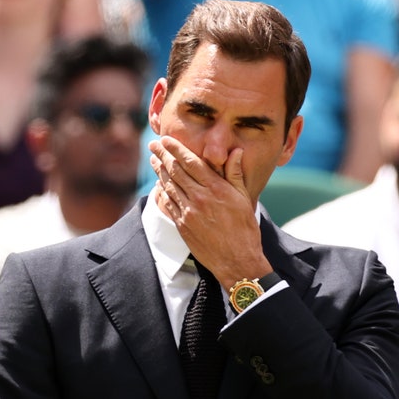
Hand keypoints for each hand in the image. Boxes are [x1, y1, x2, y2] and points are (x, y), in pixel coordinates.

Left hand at [148, 138, 267, 288]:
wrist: (236, 259)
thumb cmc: (244, 229)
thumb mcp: (244, 198)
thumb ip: (235, 174)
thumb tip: (235, 151)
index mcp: (216, 189)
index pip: (191, 162)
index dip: (176, 149)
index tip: (166, 139)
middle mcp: (200, 198)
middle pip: (176, 171)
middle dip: (163, 156)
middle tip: (153, 145)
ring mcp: (188, 212)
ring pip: (169, 186)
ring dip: (159, 171)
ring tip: (153, 160)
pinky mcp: (182, 225)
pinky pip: (168, 203)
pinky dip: (162, 191)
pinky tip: (159, 183)